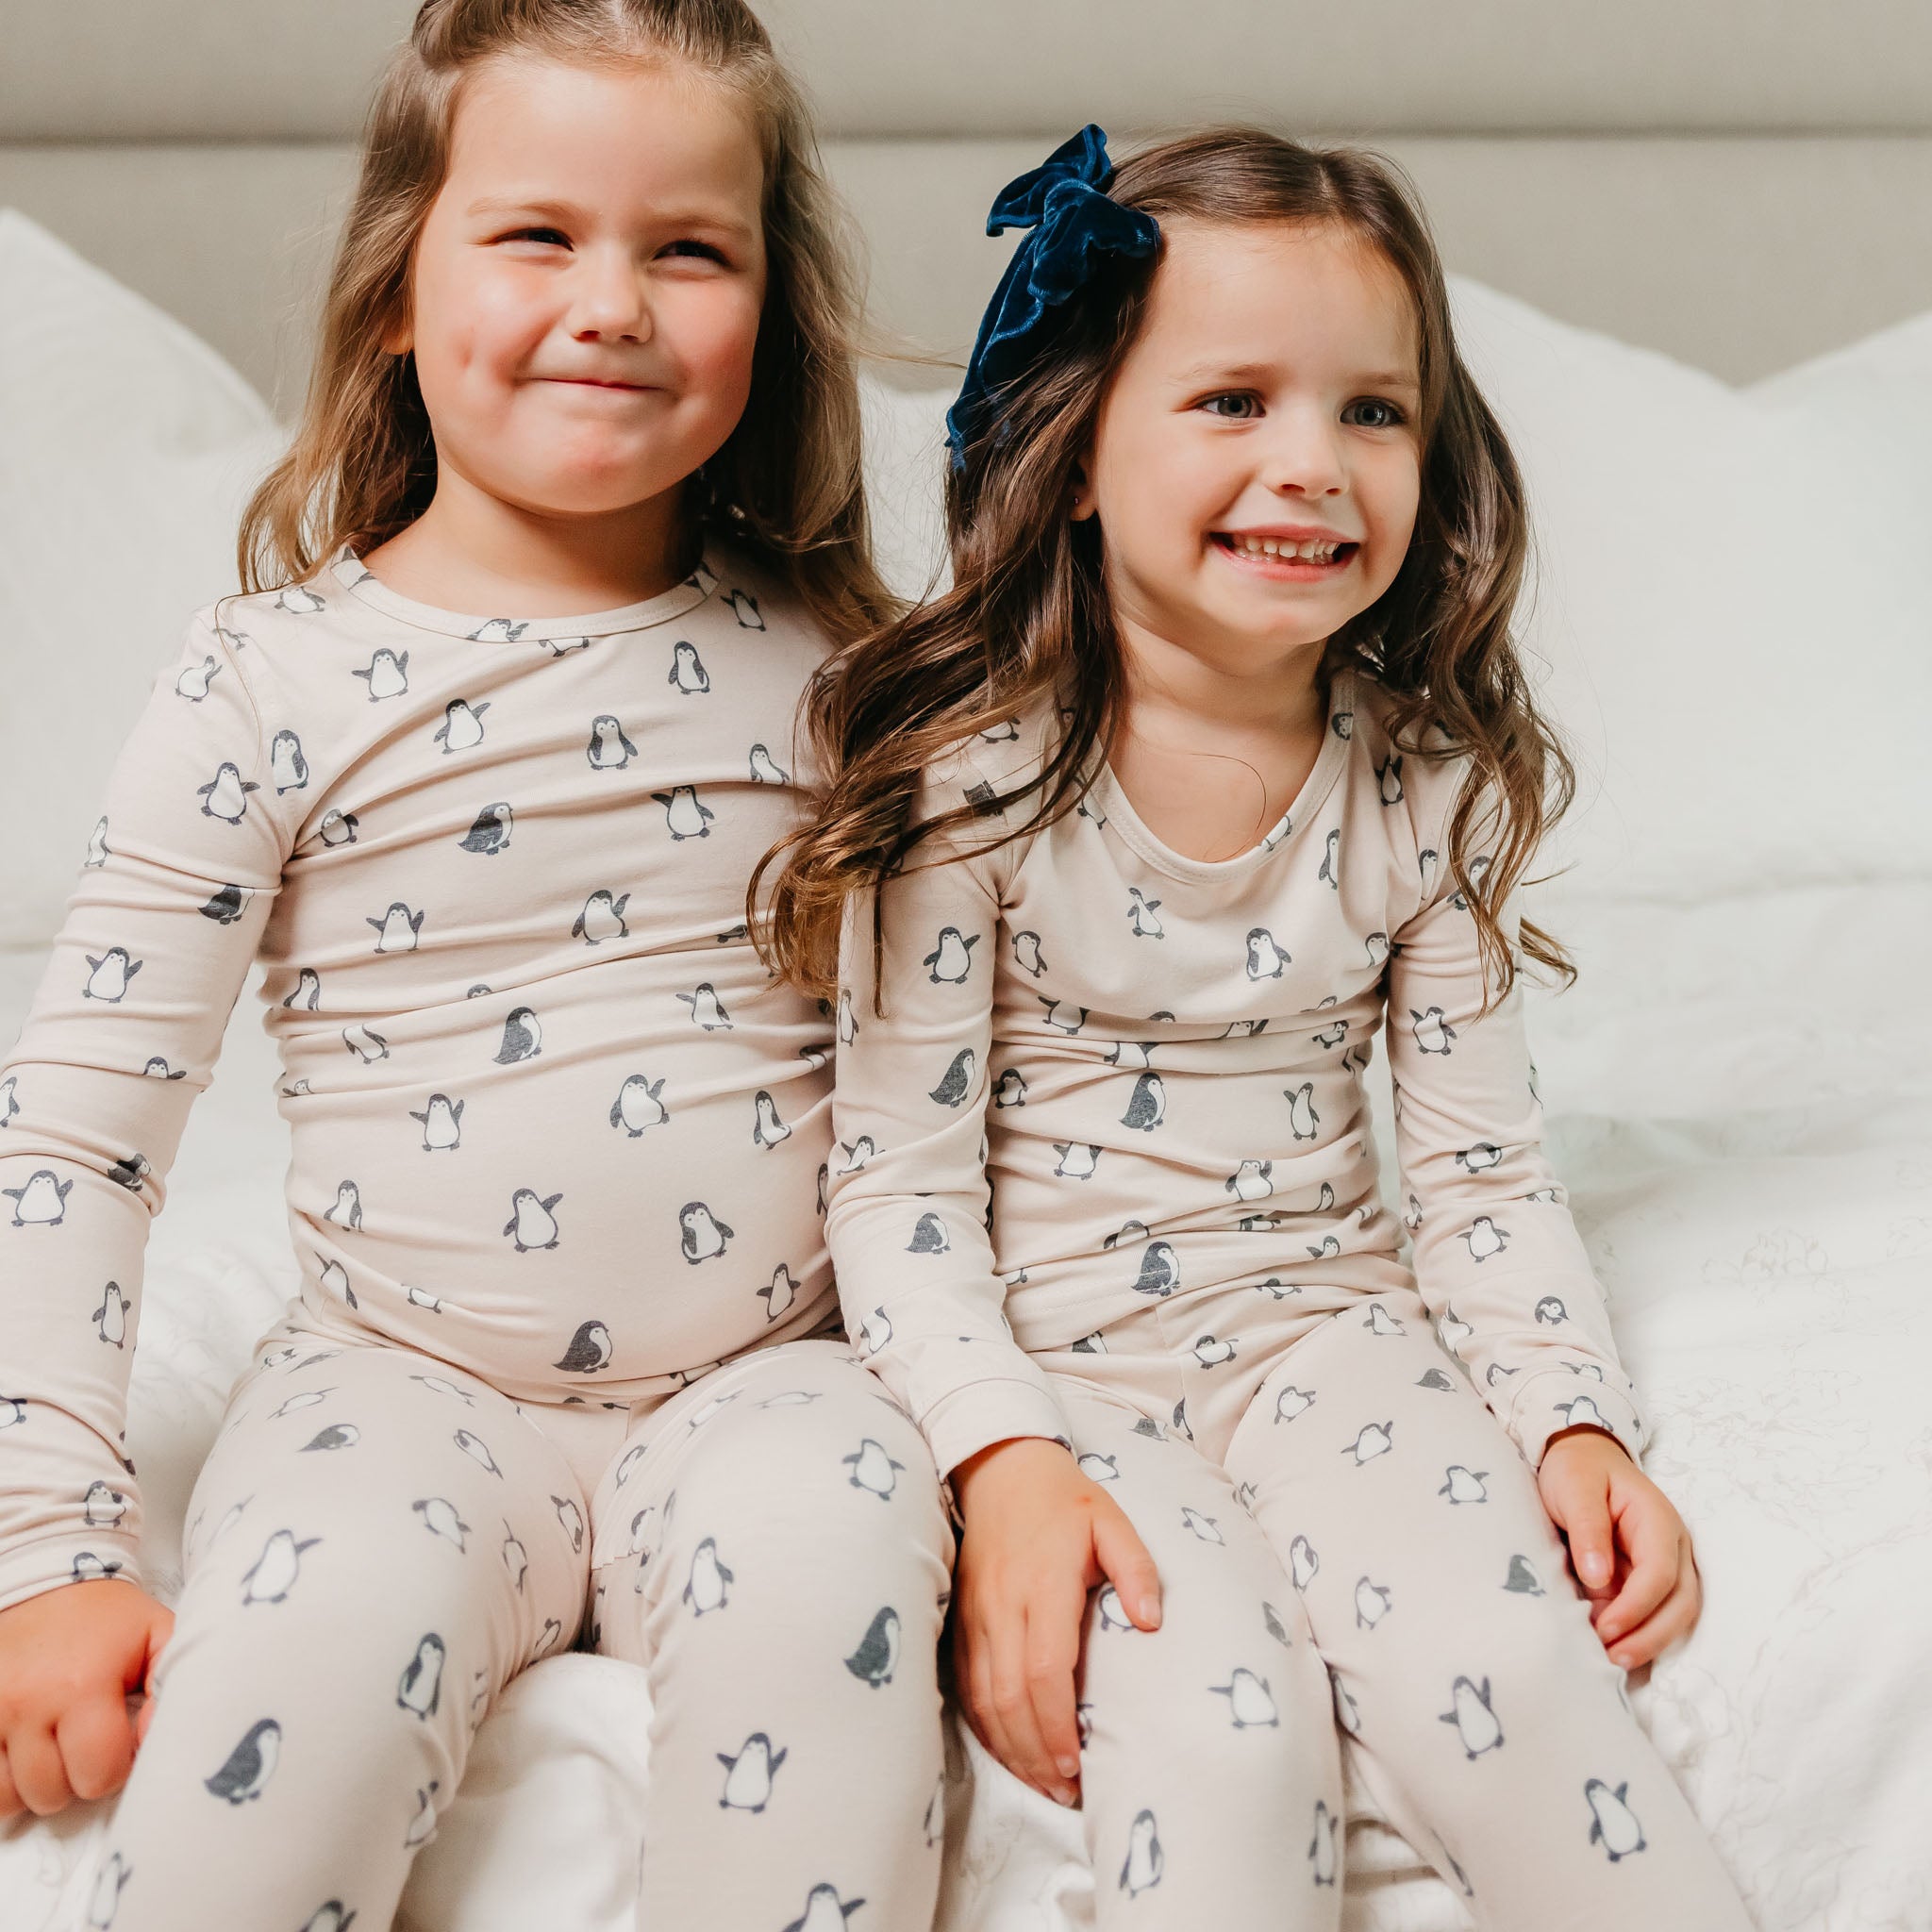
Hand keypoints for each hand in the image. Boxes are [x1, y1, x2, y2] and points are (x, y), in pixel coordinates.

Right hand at [0, 1580, 172, 1816]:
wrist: (43, 1586)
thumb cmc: (107, 1619)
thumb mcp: (156, 1634)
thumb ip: (170, 1685)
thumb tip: (155, 1737)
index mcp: (83, 1685)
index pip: (99, 1774)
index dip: (116, 1766)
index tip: (118, 1740)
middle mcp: (27, 1704)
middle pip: (52, 1793)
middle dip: (75, 1778)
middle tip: (84, 1744)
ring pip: (8, 1798)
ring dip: (34, 1784)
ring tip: (52, 1749)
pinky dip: (2, 1779)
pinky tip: (22, 1754)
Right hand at [949, 1436, 1161, 1807]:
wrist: (1000, 1468)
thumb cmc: (1064, 1499)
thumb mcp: (1112, 1520)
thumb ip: (1136, 1567)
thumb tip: (1151, 1621)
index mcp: (1043, 1585)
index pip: (1045, 1669)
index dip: (1057, 1725)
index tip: (1078, 1762)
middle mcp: (1003, 1606)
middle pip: (1011, 1698)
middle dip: (1036, 1753)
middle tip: (1066, 1792)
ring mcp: (977, 1615)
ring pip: (985, 1699)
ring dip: (1011, 1749)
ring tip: (1044, 1784)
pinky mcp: (963, 1620)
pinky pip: (968, 1685)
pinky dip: (986, 1726)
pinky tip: (1009, 1750)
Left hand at [1537, 1427, 1700, 1669]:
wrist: (1582, 1456)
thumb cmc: (1578, 1469)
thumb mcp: (1575, 1488)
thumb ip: (1588, 1529)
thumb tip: (1599, 1579)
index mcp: (1658, 1519)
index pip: (1661, 1573)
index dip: (1637, 1607)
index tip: (1605, 1628)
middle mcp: (1672, 1545)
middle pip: (1681, 1602)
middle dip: (1651, 1636)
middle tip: (1613, 1659)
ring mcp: (1668, 1562)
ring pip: (1676, 1614)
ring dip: (1649, 1641)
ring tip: (1612, 1660)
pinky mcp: (1651, 1577)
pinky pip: (1657, 1611)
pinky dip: (1640, 1632)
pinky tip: (1613, 1647)